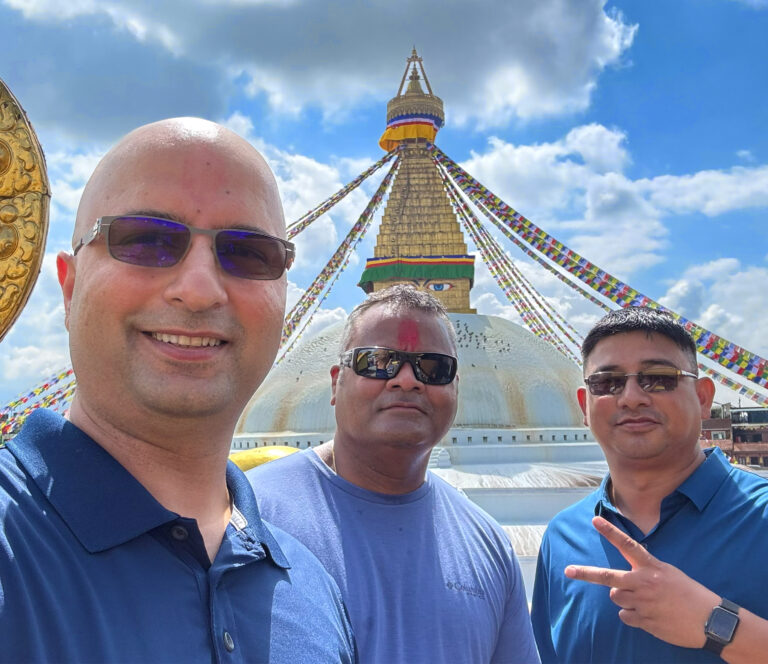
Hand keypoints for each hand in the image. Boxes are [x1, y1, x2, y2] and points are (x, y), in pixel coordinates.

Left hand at [564, 516, 719, 648]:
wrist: (709, 620)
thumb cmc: (689, 594)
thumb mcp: (668, 573)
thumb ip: (644, 573)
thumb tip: (621, 583)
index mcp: (651, 567)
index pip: (627, 544)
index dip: (610, 532)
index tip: (595, 520)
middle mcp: (643, 583)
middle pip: (607, 577)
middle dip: (585, 573)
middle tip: (568, 570)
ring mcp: (642, 603)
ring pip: (616, 598)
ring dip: (624, 598)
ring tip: (645, 601)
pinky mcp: (644, 621)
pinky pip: (625, 616)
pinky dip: (632, 616)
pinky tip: (650, 615)